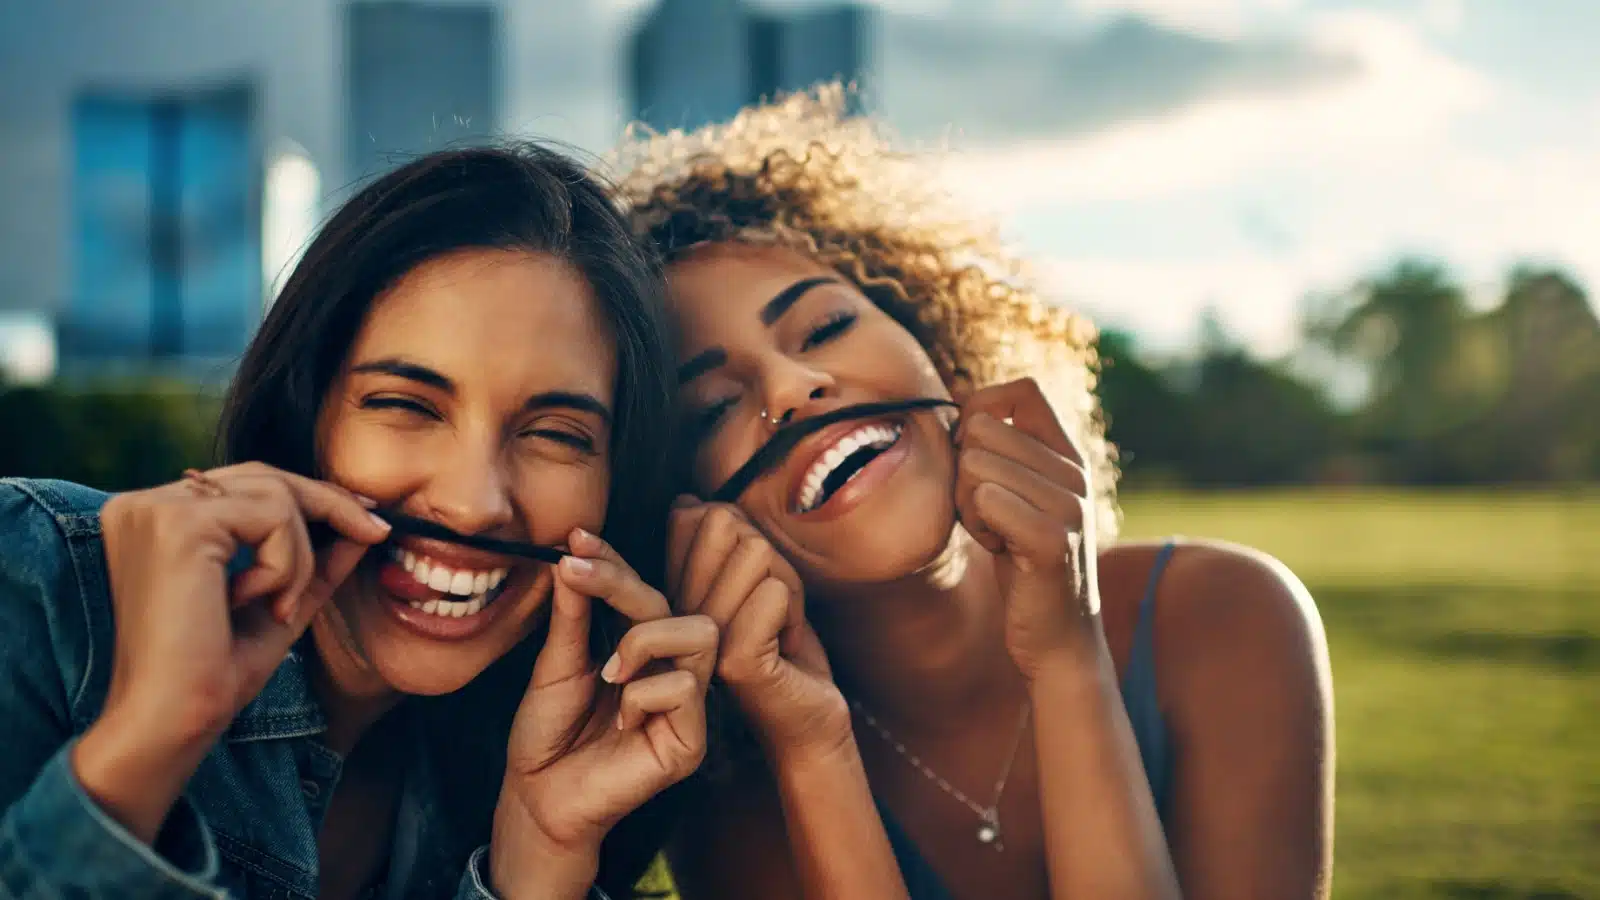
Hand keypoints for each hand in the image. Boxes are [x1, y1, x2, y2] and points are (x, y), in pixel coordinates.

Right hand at [74, 463, 390, 839]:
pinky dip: (285, 564)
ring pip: (275, 495)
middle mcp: (143, 505)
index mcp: (153, 520)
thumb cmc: (214, 673)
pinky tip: (257, 603)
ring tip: (278, 606)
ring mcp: (156, 510)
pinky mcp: (178, 523)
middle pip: (263, 476)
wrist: (173, 719)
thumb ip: (314, 560)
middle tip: (376, 532)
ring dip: (299, 557)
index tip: (366, 514)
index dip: (311, 494)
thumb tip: (365, 522)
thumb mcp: (278, 603)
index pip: (246, 484)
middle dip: (330, 504)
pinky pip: (272, 517)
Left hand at [490, 528, 715, 897]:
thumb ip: (573, 614)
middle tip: (576, 576)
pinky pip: (687, 688)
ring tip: (608, 673)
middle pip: (675, 604)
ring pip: (700, 634)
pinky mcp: (692, 740)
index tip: (576, 539)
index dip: (615, 562)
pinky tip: (621, 719)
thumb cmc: (547, 734)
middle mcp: (671, 669)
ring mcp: (687, 704)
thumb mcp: (555, 663)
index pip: (643, 591)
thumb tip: (572, 556)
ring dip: (644, 641)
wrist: (537, 797)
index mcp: (642, 647)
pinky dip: (645, 695)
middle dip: (624, 584)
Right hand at [667, 498, 848, 760]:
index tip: (748, 583)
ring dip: (786, 584)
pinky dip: (794, 609)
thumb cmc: (782, 646)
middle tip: (770, 605)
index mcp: (671, 591)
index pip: (691, 514)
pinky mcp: (733, 660)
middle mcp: (675, 614)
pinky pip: (772, 591)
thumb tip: (689, 501)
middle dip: (767, 555)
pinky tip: (785, 644)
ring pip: (756, 552)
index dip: (738, 533)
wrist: (807, 716)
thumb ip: (722, 541)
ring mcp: (700, 637)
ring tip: (778, 625)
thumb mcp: (750, 581)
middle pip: (725, 523)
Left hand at [952, 378, 1101, 678]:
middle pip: (982, 429)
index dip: (981, 410)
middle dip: (965, 473)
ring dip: (969, 505)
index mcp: (1069, 456)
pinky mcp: (1053, 541)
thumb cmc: (1023, 564)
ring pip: (975, 465)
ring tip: (997, 534)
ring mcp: (1069, 506)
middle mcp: (1075, 474)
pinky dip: (978, 526)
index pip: (1022, 390)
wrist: (1058, 638)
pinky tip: (1000, 550)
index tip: (973, 456)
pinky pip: (986, 499)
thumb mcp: (1015, 497)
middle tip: (988, 514)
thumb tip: (960, 406)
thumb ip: (1000, 453)